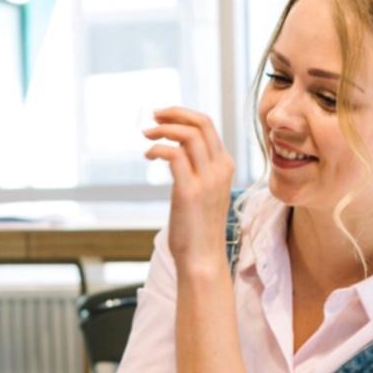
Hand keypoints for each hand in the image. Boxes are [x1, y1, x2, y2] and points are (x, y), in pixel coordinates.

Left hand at [144, 106, 234, 269]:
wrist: (202, 259)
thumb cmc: (198, 228)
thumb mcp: (203, 191)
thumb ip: (196, 169)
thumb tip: (174, 150)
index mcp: (225, 166)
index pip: (208, 125)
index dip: (183, 115)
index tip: (162, 117)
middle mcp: (220, 169)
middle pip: (201, 123)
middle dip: (174, 113)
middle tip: (152, 117)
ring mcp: (207, 180)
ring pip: (188, 134)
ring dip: (163, 129)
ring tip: (146, 135)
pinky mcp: (189, 192)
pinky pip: (174, 154)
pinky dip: (157, 149)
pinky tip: (148, 156)